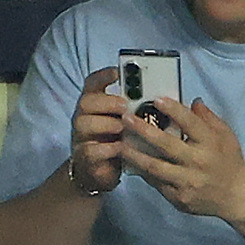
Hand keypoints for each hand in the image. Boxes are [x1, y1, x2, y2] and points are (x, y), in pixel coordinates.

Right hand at [68, 66, 127, 196]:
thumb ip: (136, 110)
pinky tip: (120, 148)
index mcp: (96, 105)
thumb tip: (163, 97)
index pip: (93, 83)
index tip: (118, 71)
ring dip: (105, 124)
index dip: (104, 76)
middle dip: (107, 102)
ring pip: (84, 123)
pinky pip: (89, 150)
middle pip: (86, 101)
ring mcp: (81, 137)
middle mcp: (84, 117)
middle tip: (125, 106)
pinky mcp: (84, 157)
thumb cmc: (118, 143)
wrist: (100, 173)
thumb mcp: (127, 123)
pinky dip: (106, 148)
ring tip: (122, 128)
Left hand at [121, 97, 244, 220]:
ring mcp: (187, 182)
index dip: (174, 110)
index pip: (191, 123)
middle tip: (126, 119)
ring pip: (155, 167)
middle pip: (166, 145)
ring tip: (119, 144)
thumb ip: (208, 118)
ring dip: (134, 154)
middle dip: (143, 130)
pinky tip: (129, 162)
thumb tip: (193, 101)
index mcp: (210, 144)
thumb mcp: (225, 136)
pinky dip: (142, 172)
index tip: (157, 99)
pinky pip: (156, 183)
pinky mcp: (179, 197)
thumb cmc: (228, 161)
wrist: (235, 196)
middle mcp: (198, 162)